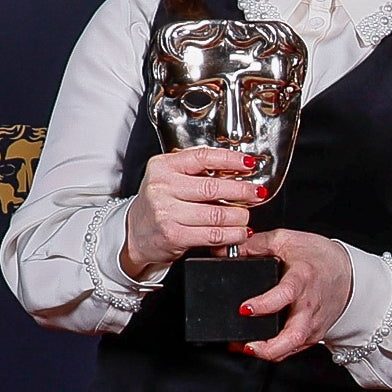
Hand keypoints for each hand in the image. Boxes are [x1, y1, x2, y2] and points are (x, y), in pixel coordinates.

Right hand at [119, 146, 267, 276]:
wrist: (135, 234)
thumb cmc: (158, 204)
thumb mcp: (169, 179)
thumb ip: (196, 171)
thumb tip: (236, 168)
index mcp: (163, 166)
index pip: (202, 156)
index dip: (230, 159)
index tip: (249, 163)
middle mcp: (162, 187)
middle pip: (213, 187)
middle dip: (242, 191)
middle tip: (257, 193)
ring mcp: (167, 212)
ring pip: (216, 213)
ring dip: (239, 216)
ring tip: (246, 216)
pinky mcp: (174, 235)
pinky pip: (213, 234)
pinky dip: (232, 234)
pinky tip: (239, 232)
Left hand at [229, 230, 354, 361]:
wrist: (346, 274)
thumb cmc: (317, 257)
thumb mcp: (285, 240)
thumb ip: (254, 245)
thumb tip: (223, 249)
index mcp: (303, 278)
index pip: (286, 294)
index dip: (265, 304)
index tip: (244, 309)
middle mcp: (310, 306)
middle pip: (294, 334)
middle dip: (269, 345)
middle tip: (246, 344)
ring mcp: (312, 324)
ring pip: (292, 347)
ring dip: (267, 352)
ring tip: (243, 347)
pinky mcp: (311, 335)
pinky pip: (290, 349)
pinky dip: (271, 352)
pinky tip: (251, 346)